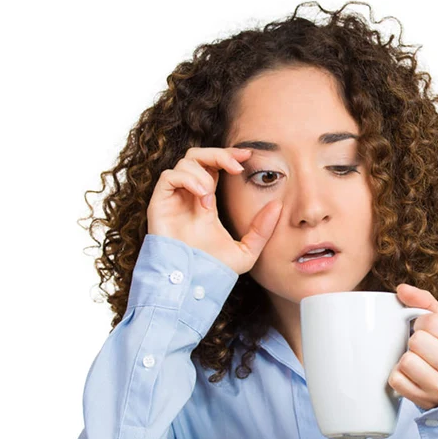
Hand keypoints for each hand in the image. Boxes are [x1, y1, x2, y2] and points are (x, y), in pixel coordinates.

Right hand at [146, 146, 282, 274]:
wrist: (190, 284)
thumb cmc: (212, 270)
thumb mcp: (246, 251)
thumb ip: (261, 230)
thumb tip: (278, 206)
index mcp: (206, 200)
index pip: (214, 166)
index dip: (228, 156)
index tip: (247, 156)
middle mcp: (188, 196)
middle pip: (198, 156)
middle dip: (218, 154)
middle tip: (236, 165)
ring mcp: (173, 199)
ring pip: (184, 163)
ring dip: (202, 172)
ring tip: (211, 194)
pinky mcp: (160, 204)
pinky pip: (169, 176)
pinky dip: (187, 179)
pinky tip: (202, 195)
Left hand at [388, 283, 437, 409]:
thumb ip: (426, 303)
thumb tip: (401, 289)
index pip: (430, 322)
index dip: (424, 323)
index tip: (431, 332)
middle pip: (416, 341)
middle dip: (416, 341)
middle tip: (426, 348)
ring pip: (406, 361)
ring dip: (407, 359)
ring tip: (420, 361)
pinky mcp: (427, 402)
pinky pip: (396, 380)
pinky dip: (400, 376)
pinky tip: (413, 375)